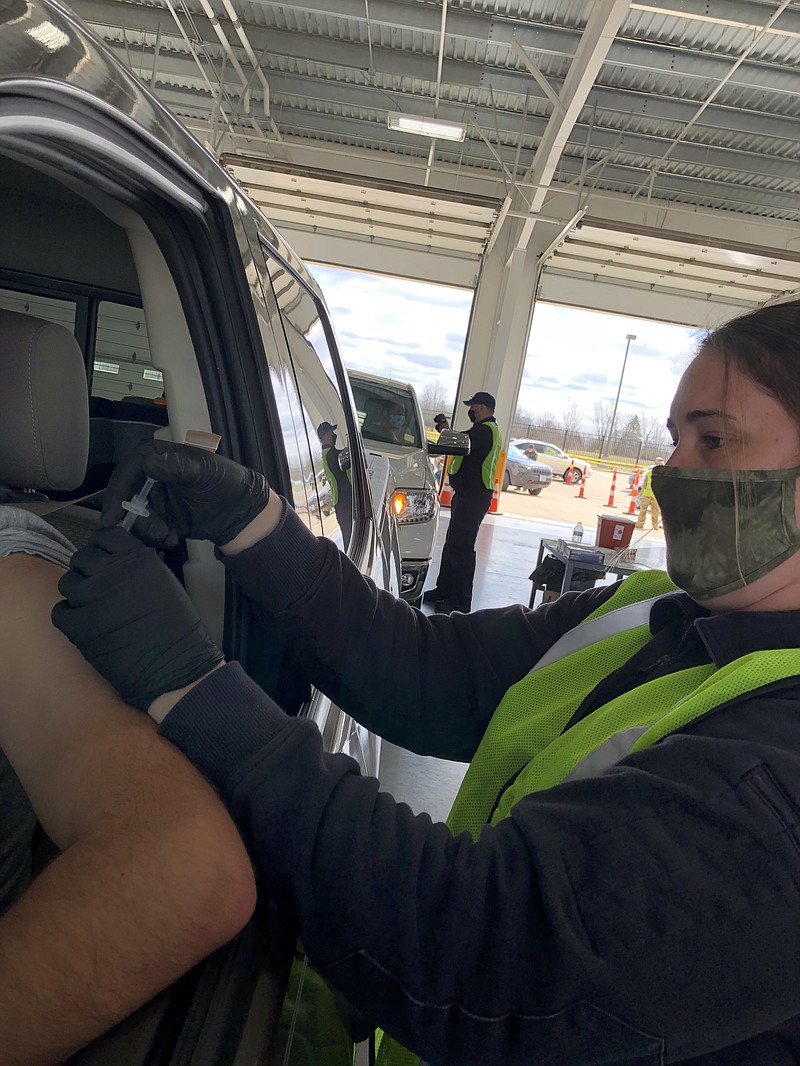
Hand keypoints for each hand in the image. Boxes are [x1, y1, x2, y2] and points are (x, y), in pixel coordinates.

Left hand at [52, 527, 224, 711]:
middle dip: (89, 569)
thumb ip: (138, 565)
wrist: (174, 666)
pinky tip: (85, 622)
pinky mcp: (78, 626)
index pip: (105, 536)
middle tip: (100, 585)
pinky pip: (60, 611)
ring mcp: (90, 599)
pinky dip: (69, 615)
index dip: (103, 546)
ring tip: (94, 606)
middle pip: (82, 557)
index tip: (105, 556)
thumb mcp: (164, 581)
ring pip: (68, 582)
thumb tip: (117, 561)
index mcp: (136, 559)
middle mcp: (110, 573)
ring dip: (78, 591)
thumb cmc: (176, 628)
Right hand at [101, 440, 269, 547]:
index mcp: (159, 456)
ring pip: (135, 515)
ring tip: (167, 535)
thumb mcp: (202, 472)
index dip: (118, 489)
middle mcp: (151, 476)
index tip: (114, 512)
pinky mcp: (161, 518)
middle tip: (147, 530)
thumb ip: (176, 467)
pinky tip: (173, 538)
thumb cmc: (224, 483)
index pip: (130, 469)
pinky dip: (157, 537)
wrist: (239, 511)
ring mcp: (155, 498)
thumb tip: (148, 463)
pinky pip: (148, 529)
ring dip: (147, 529)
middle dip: (133, 516)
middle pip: (126, 495)